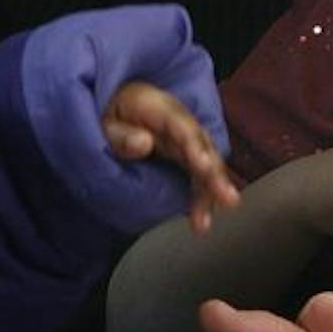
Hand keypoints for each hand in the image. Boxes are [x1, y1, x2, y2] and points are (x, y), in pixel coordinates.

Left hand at [103, 81, 240, 232]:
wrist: (120, 110)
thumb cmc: (112, 117)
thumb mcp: (106, 124)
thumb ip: (121, 135)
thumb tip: (145, 144)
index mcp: (159, 108)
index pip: (182, 126)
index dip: (195, 146)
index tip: (204, 166)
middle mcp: (180, 122)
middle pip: (202, 146)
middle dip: (214, 174)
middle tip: (227, 199)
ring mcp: (186, 139)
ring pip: (207, 163)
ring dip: (211, 193)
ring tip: (205, 223)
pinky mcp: (188, 156)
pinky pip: (200, 175)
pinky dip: (203, 197)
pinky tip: (201, 220)